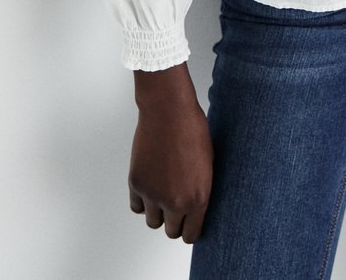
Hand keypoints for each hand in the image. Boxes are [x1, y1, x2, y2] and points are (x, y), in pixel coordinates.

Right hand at [128, 64, 213, 242]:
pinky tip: (150, 187)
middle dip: (175, 222)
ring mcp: (154, 194)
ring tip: (163, 194)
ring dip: (158, 213)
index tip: (188, 225)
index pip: (191, 234)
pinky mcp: (137, 184)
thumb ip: (201, 191)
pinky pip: (137, 207)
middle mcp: (175, 202)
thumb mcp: (209, 164)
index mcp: (199, 198)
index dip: (190, 230)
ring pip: (153, 223)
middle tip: (176, 207)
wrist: (169, 111)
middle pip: (172, 232)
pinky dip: (142, 201)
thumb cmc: (193, 130)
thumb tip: (195, 208)